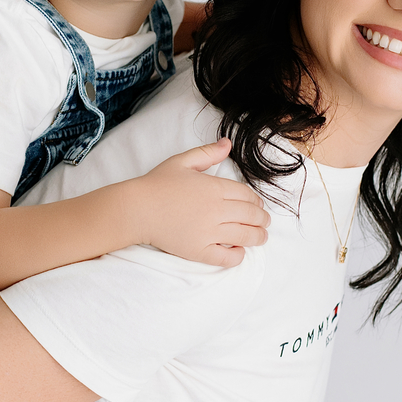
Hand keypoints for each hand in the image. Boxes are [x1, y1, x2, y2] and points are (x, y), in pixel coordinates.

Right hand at [129, 139, 269, 267]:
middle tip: (265, 222)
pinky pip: (226, 257)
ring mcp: (208, 232)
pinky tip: (239, 252)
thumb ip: (207, 153)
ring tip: (261, 237)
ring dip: (258, 237)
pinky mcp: (199, 251)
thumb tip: (228, 144)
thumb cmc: (157, 184)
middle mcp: (215, 210)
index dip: (257, 201)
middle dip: (262, 219)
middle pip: (250, 215)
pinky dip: (237, 256)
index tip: (258, 205)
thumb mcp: (182, 161)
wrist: (136, 209)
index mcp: (214, 188)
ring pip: (244, 236)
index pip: (247, 195)